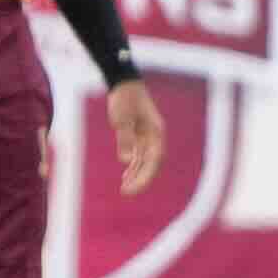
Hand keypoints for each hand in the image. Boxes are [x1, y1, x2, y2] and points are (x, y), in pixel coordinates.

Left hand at [107, 76, 167, 194]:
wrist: (124, 84)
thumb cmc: (125, 99)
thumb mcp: (122, 118)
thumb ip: (125, 138)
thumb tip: (126, 160)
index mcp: (156, 132)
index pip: (154, 160)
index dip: (144, 176)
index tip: (132, 187)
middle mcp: (154, 137)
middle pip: (151, 164)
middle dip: (140, 179)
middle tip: (126, 193)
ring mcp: (147, 136)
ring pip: (144, 161)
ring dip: (136, 174)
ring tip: (125, 188)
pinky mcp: (138, 135)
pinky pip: (138, 155)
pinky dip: (133, 166)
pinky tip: (126, 175)